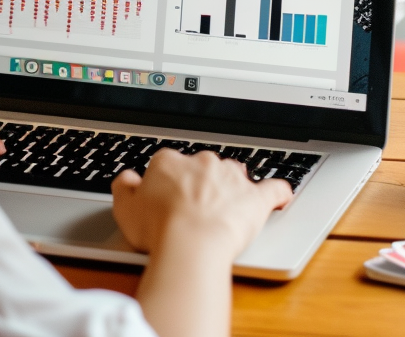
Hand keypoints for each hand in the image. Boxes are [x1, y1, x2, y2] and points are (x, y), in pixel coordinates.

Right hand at [112, 149, 291, 260]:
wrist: (190, 244)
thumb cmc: (158, 229)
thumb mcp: (124, 208)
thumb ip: (123, 187)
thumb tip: (127, 179)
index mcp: (170, 161)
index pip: (170, 165)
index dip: (168, 185)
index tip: (166, 201)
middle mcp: (202, 162)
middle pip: (203, 167)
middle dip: (200, 184)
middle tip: (193, 210)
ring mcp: (231, 178)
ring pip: (234, 175)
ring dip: (232, 187)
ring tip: (228, 206)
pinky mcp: (254, 197)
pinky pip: (273, 188)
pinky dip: (278, 191)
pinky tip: (281, 195)